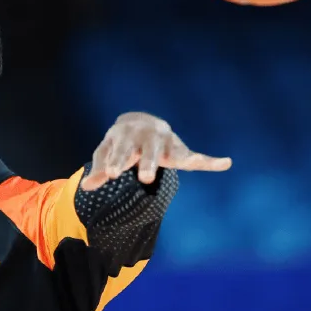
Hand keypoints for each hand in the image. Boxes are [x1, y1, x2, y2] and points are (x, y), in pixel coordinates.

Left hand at [81, 112, 231, 190]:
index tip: (110, 174)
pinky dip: (211, 161)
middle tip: (146, 177)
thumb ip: (98, 169)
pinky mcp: (181, 151)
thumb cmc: (119, 142)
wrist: (138, 122)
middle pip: (149, 150)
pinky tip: (225, 163)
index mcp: (127, 137)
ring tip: (191, 165)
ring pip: (173, 151)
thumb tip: (85, 188)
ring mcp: (166, 143)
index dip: (116, 162)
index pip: (121, 151)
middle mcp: (148, 138)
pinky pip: (198, 157)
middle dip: (148, 162)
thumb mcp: (106, 152)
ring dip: (180, 159)